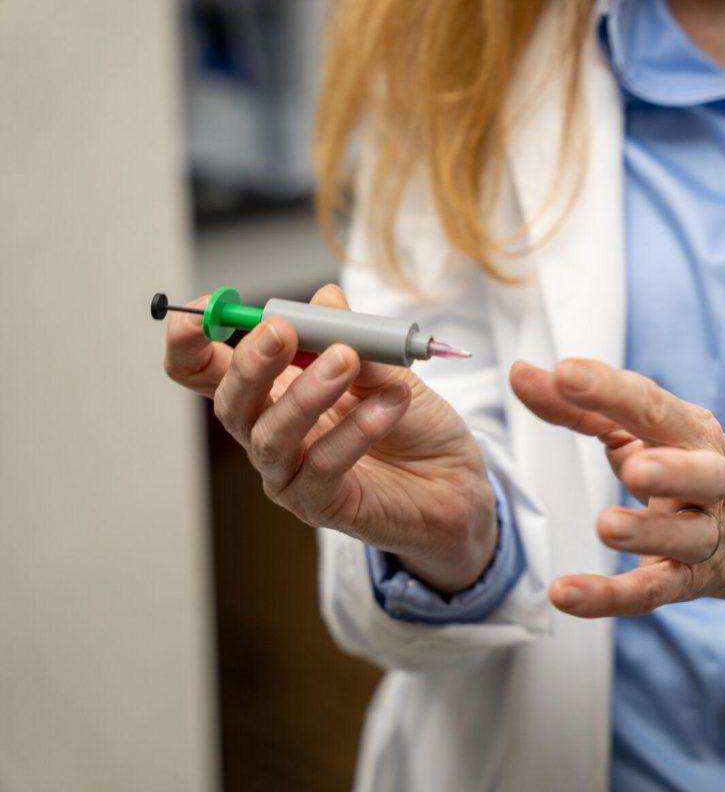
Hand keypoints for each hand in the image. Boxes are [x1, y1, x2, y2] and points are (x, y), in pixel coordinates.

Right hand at [163, 284, 495, 594]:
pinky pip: (323, 467)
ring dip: (305, 393)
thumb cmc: (412, 422)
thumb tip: (325, 298)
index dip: (190, 339)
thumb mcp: (388, 367)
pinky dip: (356, 430)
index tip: (207, 303)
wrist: (454, 479)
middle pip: (230, 403)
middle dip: (250, 363)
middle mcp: (270, 433)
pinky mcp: (322, 506)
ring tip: (346, 360)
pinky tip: (390, 404)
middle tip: (283, 331)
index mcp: (273, 391)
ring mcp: (290, 475)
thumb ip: (355, 337)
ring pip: (270, 437)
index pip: (205, 370)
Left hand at [510, 358, 724, 617]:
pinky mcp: (685, 581)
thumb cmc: (682, 463)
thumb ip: (577, 406)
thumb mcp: (640, 431)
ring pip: (684, 537)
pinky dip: (608, 597)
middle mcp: (708, 480)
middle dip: (671, 470)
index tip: (566, 374)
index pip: (653, 407)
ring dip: (648, 533)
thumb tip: (520, 374)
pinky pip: (649, 592)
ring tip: (607, 527)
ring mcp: (702, 534)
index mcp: (690, 432)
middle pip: (701, 473)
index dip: (610, 390)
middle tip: (632, 468)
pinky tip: (566, 595)